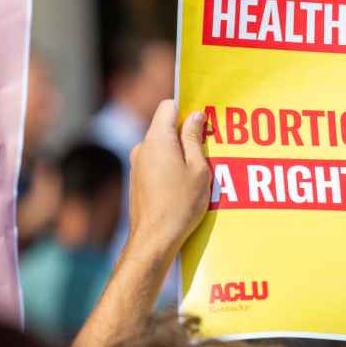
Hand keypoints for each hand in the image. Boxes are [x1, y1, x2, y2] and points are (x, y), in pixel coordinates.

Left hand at [68, 100, 209, 346]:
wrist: (154, 240)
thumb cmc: (180, 204)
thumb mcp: (198, 168)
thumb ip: (195, 138)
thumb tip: (195, 116)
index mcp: (157, 139)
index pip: (168, 106)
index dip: (187, 109)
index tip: (203, 122)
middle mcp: (142, 147)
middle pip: (166, 127)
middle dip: (186, 134)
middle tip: (208, 150)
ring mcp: (137, 164)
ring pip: (162, 147)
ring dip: (179, 153)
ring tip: (199, 173)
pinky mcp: (137, 181)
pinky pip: (156, 163)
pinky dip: (170, 168)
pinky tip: (185, 187)